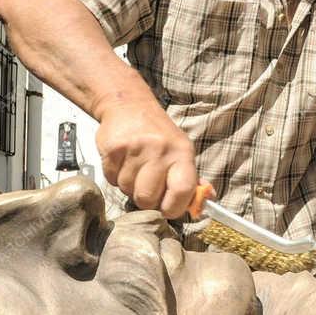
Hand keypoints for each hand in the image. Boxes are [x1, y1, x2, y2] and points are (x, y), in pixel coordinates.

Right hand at [95, 98, 197, 218]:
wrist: (129, 105)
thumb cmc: (159, 134)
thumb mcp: (181, 151)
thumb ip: (191, 179)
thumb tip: (204, 201)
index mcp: (182, 153)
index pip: (183, 191)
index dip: (173, 208)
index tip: (167, 209)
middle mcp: (160, 150)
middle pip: (148, 198)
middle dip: (145, 200)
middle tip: (146, 187)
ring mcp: (135, 148)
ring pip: (127, 190)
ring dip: (129, 186)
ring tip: (134, 169)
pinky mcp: (114, 148)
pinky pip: (111, 179)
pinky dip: (115, 176)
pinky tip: (122, 163)